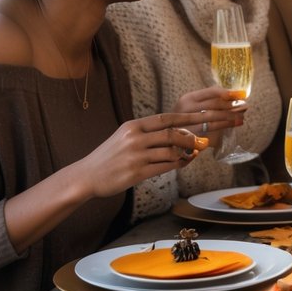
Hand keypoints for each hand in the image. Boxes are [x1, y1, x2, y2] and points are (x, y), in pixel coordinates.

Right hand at [75, 112, 216, 197]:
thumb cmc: (110, 156)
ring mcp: (135, 156)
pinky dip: (178, 164)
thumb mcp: (125, 136)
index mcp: (133, 126)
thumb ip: (148, 132)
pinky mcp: (136, 173)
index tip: (204, 115)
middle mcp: (134, 138)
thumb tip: (179, 130)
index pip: (166, 118)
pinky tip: (183, 162)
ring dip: (185, 153)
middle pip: (171, 134)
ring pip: (170, 151)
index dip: (188, 117)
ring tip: (193, 153)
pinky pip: (164, 167)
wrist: (87, 175)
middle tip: (203, 141)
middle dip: (191, 137)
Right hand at [173, 87, 243, 145]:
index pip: (211, 92)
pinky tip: (234, 124)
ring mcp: (187, 122)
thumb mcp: (192, 105)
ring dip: (231, 116)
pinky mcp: (190, 134)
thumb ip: (209, 100)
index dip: (228, 92)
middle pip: (214, 105)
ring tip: (242, 117)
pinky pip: (211, 128)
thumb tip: (234, 96)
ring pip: (214, 117)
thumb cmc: (184, 118)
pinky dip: (225, 125)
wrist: (165, 135)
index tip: (242, 94)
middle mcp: (186, 108)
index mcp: (188, 98)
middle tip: (245, 106)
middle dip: (232, 105)